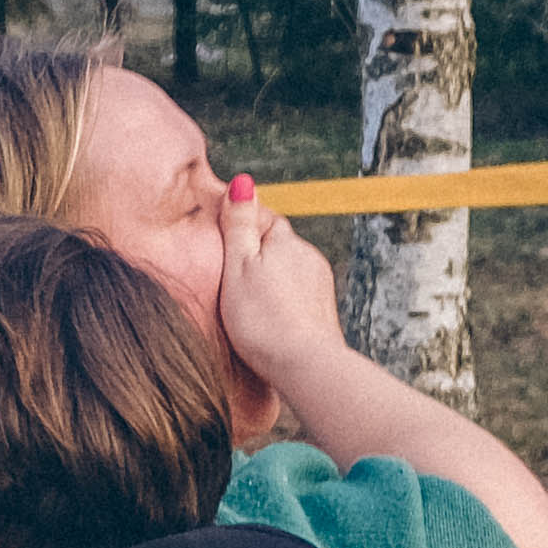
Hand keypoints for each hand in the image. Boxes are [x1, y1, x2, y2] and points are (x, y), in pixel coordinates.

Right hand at [207, 183, 344, 387]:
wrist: (305, 365)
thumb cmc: (263, 320)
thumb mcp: (239, 267)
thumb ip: (239, 225)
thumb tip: (243, 182)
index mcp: (284, 241)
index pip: (262, 219)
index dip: (240, 230)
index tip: (224, 250)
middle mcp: (308, 256)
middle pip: (276, 246)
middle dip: (256, 257)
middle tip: (233, 282)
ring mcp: (319, 283)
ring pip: (288, 272)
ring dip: (271, 281)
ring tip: (250, 306)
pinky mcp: (323, 310)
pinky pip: (297, 296)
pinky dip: (283, 303)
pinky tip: (270, 321)